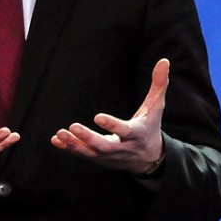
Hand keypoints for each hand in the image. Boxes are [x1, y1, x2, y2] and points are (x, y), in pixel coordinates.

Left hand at [51, 58, 167, 173]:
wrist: (148, 157)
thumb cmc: (151, 126)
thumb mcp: (156, 107)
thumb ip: (159, 84)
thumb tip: (164, 61)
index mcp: (137, 133)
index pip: (125, 130)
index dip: (112, 125)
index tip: (97, 116)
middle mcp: (123, 147)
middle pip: (104, 146)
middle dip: (88, 138)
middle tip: (73, 126)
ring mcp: (109, 156)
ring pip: (90, 152)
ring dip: (74, 144)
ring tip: (60, 133)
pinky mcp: (100, 159)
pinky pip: (83, 155)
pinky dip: (69, 148)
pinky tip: (56, 140)